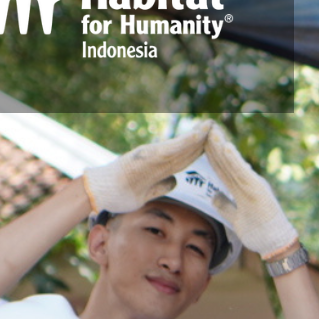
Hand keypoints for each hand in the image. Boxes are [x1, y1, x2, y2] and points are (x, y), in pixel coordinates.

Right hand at [82, 125, 208, 215]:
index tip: (216, 143)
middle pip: (186, 149)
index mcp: (159, 166)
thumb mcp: (147, 192)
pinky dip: (185, 142)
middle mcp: (156, 157)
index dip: (200, 149)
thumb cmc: (120, 193)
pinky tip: (198, 135)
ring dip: (197, 136)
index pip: (185, 157)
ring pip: (181, 146)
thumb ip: (161, 185)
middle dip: (203, 138)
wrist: (99, 192)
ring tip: (211, 125)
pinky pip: (171, 149)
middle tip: (219, 127)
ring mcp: (152, 156)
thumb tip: (173, 181)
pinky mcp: (147, 158)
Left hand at [203, 124, 299, 261]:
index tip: (201, 142)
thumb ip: (225, 205)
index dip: (212, 156)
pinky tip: (225, 146)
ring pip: (233, 163)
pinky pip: (242, 172)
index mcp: (244, 189)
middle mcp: (249, 183)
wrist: (275, 244)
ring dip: (221, 147)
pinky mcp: (257, 189)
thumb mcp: (235, 219)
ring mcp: (254, 185)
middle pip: (227, 162)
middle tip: (203, 128)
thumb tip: (213, 196)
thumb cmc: (260, 233)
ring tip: (211, 132)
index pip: (223, 170)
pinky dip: (234, 159)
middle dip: (214, 146)